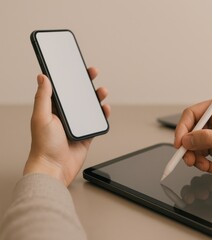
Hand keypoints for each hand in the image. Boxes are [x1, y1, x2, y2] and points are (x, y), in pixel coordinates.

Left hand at [24, 67, 110, 185]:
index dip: (70, 77)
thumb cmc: (43, 146)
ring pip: (90, 106)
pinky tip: (105, 109)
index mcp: (52, 109)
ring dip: (97, 97)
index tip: (76, 66)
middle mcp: (65, 115)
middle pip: (78, 95)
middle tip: (92, 73)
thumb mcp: (41, 117)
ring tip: (102, 91)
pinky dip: (103, 114)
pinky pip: (97, 121)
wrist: (54, 169)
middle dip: (86, 83)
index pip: (63, 89)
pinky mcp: (86, 134)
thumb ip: (43, 97)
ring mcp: (76, 125)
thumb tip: (42, 77)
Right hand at [174, 96, 211, 173]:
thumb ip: (209, 138)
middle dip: (187, 147)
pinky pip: (200, 154)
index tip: (180, 143)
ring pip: (193, 145)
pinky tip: (210, 167)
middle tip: (189, 160)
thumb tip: (187, 140)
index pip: (192, 114)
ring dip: (195, 157)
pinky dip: (202, 162)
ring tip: (204, 166)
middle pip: (190, 131)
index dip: (182, 128)